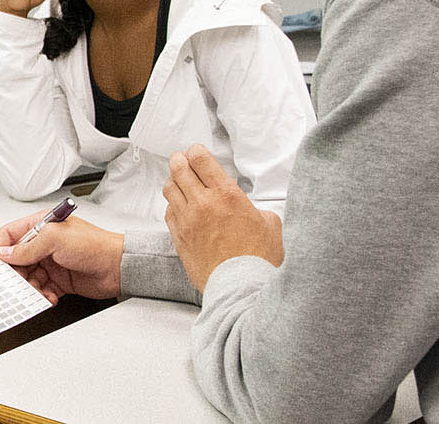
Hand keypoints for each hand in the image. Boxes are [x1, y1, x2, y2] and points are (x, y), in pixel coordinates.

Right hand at [0, 207, 125, 300]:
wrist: (119, 268)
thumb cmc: (95, 245)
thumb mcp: (55, 240)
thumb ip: (27, 248)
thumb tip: (5, 253)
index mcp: (42, 226)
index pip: (11, 233)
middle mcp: (45, 243)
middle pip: (17, 259)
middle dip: (14, 272)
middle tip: (12, 283)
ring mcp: (52, 262)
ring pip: (28, 277)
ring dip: (29, 287)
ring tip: (35, 292)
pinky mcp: (60, 280)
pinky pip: (42, 289)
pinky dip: (42, 295)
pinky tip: (49, 297)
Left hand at [162, 144, 283, 291]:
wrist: (242, 287)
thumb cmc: (259, 259)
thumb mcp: (270, 224)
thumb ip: (256, 209)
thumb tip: (252, 211)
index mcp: (227, 195)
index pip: (200, 159)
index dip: (196, 151)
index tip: (196, 151)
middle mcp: (203, 204)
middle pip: (179, 169)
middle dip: (179, 160)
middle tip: (180, 159)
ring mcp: (187, 221)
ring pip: (169, 189)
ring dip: (174, 181)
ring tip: (179, 181)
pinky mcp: (179, 238)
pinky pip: (168, 213)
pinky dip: (173, 205)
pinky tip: (180, 207)